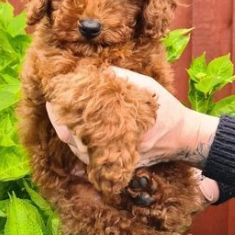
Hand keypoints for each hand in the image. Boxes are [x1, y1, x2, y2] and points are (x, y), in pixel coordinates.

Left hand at [46, 67, 220, 202]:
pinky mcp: (118, 165)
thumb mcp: (146, 87)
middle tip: (51, 106)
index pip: (77, 128)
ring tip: (59, 116)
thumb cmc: (166, 110)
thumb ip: (122, 78)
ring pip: (80, 153)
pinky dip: (81, 144)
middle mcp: (113, 151)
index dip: (59, 114)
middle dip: (59, 124)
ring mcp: (115, 161)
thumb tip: (97, 70)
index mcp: (117, 131)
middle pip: (73, 143)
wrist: (184, 138)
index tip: (50, 100)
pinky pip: (92, 158)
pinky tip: (76, 129)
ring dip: (68, 134)